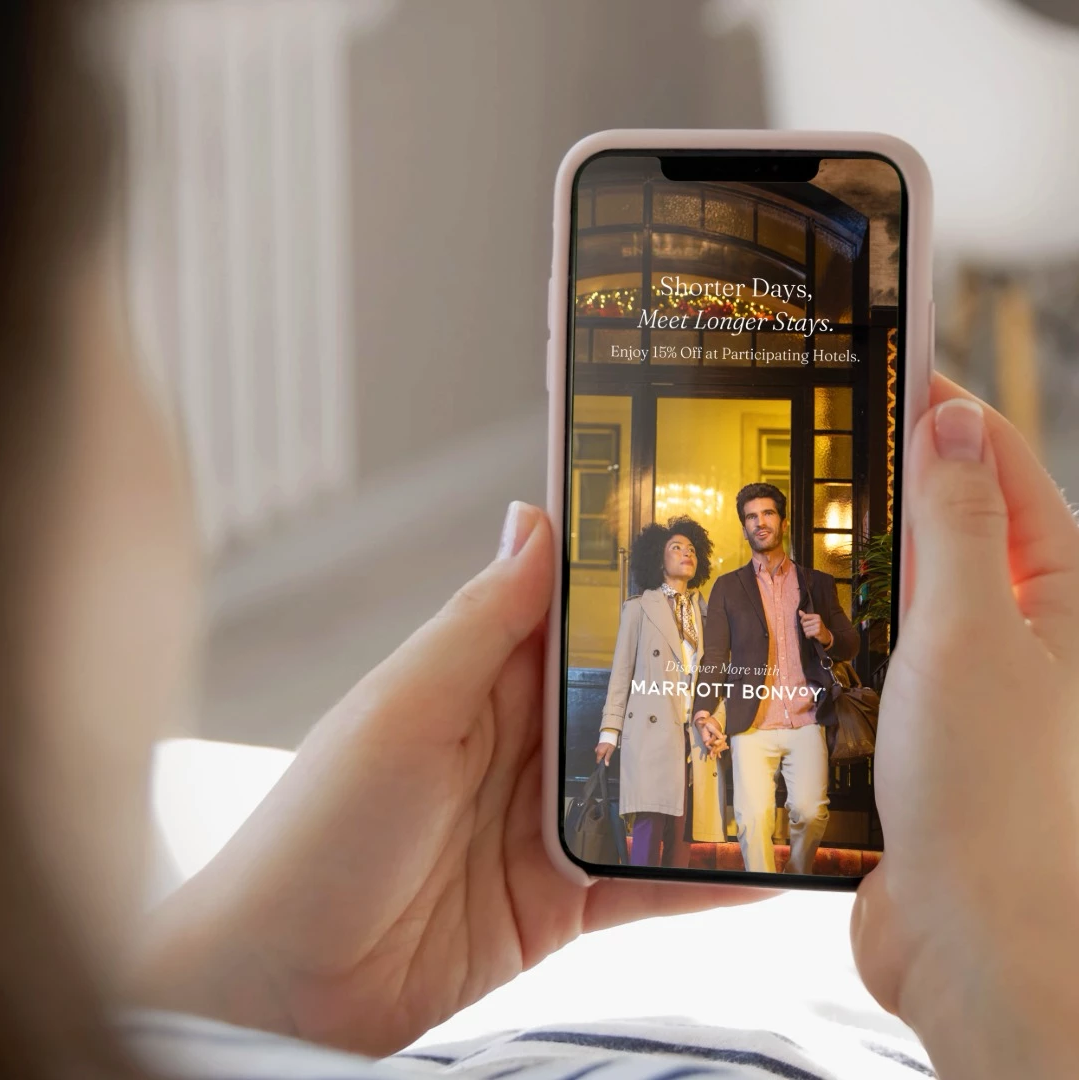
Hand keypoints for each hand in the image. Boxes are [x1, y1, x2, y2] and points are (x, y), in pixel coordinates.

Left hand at [130, 503, 765, 1055]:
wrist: (281, 989)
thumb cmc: (316, 833)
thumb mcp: (401, 711)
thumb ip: (478, 624)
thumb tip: (532, 519)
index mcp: (473, 681)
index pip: (563, 613)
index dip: (626, 578)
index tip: (705, 543)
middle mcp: (514, 745)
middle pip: (621, 698)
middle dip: (694, 677)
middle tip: (788, 653)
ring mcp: (540, 824)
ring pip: (645, 785)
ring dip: (709, 775)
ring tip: (793, 752)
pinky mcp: (557, 900)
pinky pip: (643, 881)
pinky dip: (699, 874)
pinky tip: (761, 865)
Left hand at [797, 609, 831, 645]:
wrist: (826, 635)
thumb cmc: (817, 627)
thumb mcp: (813, 620)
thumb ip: (806, 616)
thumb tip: (799, 611)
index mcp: (816, 616)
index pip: (804, 617)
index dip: (802, 621)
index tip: (805, 623)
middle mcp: (818, 620)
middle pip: (804, 624)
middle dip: (805, 628)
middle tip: (810, 629)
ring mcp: (818, 626)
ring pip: (805, 630)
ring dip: (806, 632)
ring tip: (811, 632)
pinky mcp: (818, 632)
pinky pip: (807, 634)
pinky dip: (808, 636)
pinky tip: (811, 636)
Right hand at [851, 376, 1078, 1079]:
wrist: (967, 939)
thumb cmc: (990, 794)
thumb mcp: (970, 633)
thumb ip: (961, 525)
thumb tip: (954, 425)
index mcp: (1058, 594)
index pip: (1002, 466)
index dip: (945, 410)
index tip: (883, 364)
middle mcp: (1018, 628)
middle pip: (953, 519)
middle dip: (892, 476)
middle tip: (817, 434)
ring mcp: (963, 674)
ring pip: (903, 582)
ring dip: (858, 552)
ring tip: (796, 512)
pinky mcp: (913, 719)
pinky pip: (872, 644)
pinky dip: (838, 619)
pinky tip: (795, 609)